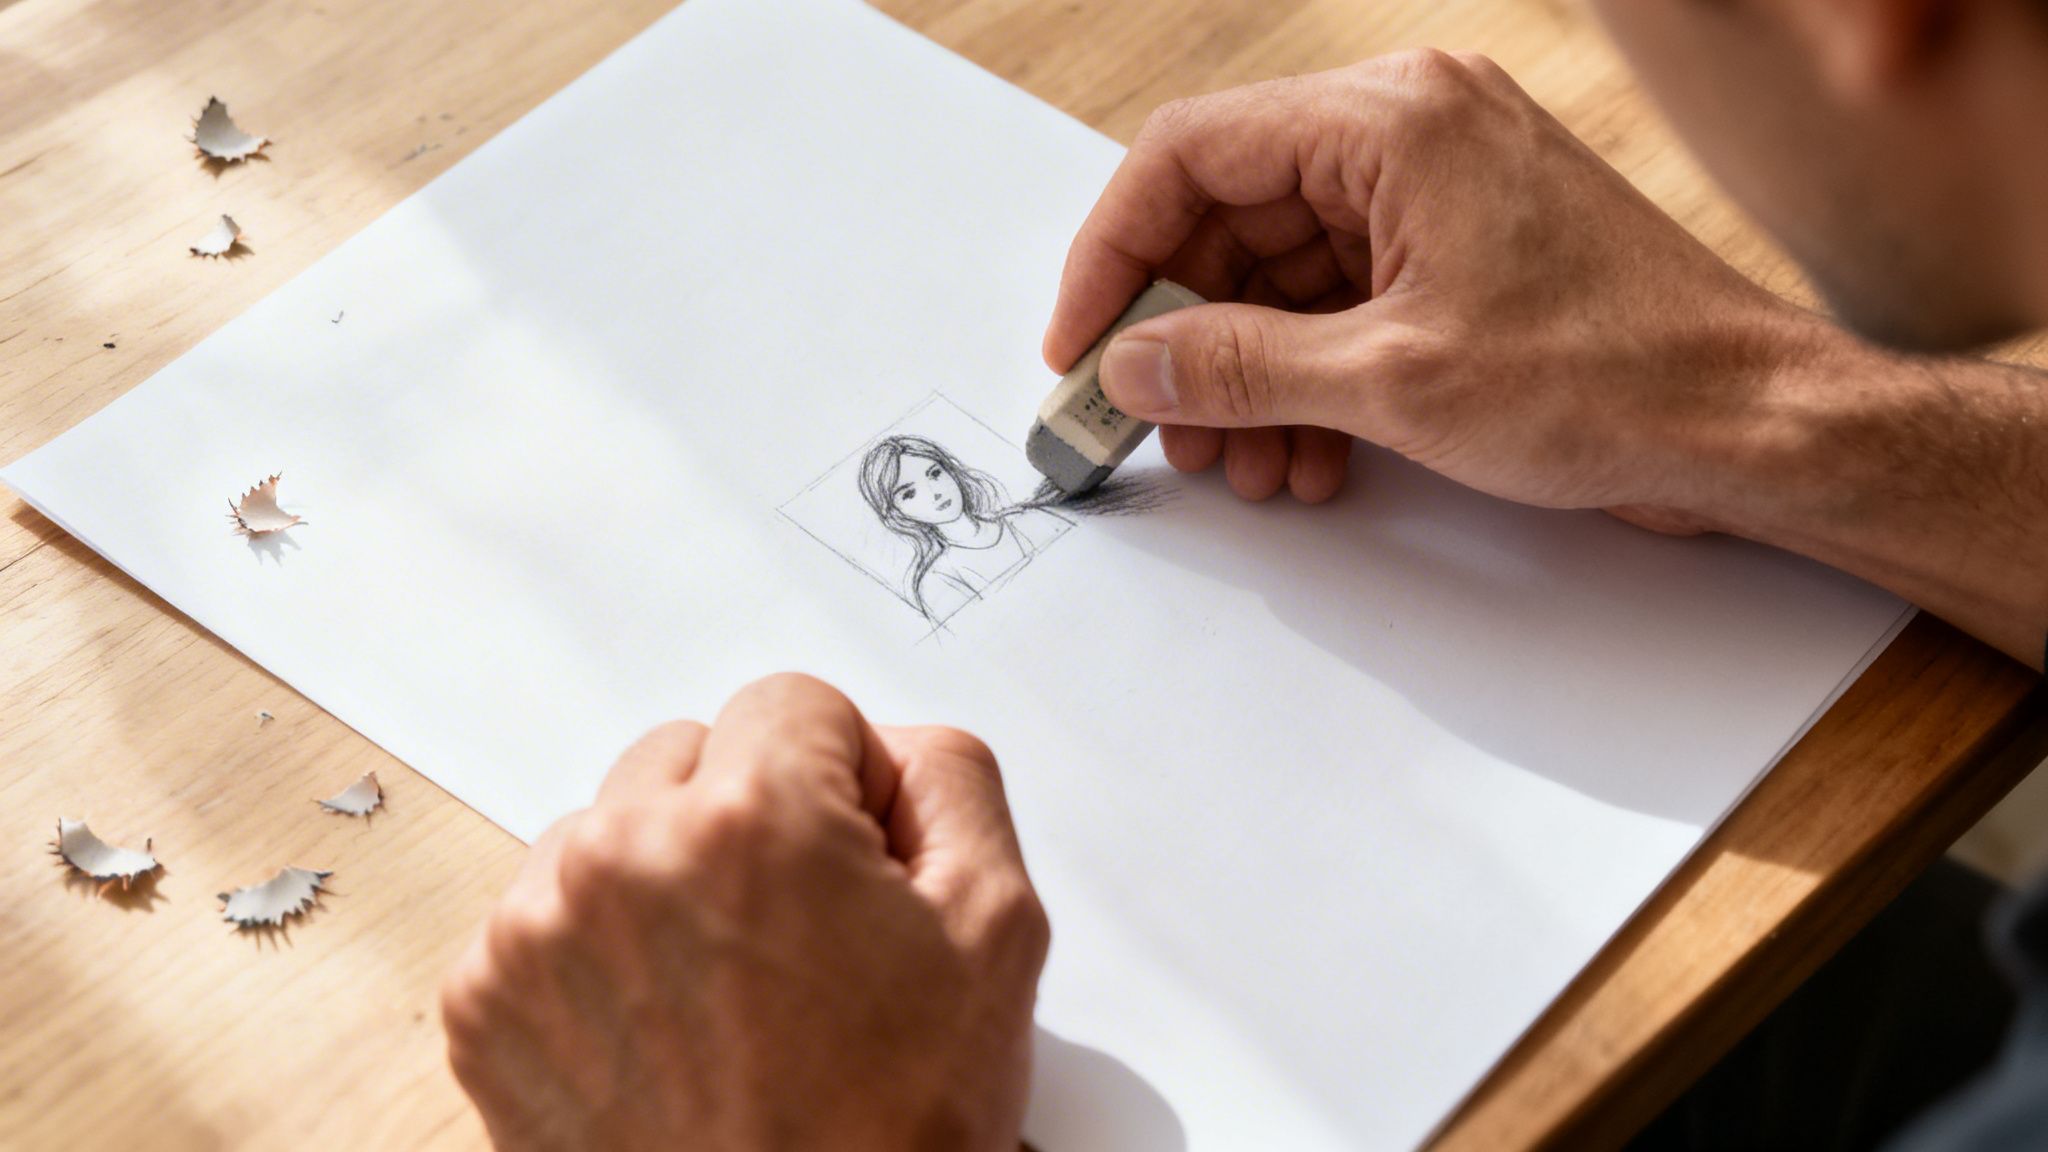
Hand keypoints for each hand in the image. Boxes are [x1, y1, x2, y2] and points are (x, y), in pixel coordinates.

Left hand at [440, 674, 1049, 1151]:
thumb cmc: (890, 1131)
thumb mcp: (997, 932)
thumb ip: (953, 781)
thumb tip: (889, 746)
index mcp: (749, 820)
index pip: (794, 705)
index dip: (847, 782)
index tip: (857, 868)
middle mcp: (620, 857)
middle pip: (690, 753)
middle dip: (750, 815)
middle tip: (801, 934)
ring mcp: (535, 935)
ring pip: (609, 829)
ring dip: (665, 876)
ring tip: (730, 990)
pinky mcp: (485, 1008)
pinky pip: (545, 915)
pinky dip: (601, 951)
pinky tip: (667, 1027)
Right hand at [1046, 50, 1814, 525]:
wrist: (1752, 424)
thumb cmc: (1615, 377)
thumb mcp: (1392, 382)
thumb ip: (1240, 367)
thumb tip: (1131, 368)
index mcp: (1394, 118)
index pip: (1191, 157)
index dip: (1113, 256)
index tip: (1080, 347)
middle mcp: (1412, 132)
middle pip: (1231, 219)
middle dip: (1186, 336)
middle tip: (1159, 429)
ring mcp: (1440, 193)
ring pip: (1282, 273)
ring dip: (1247, 374)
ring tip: (1242, 464)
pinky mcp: (1462, 254)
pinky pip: (1342, 302)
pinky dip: (1309, 379)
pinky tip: (1307, 457)